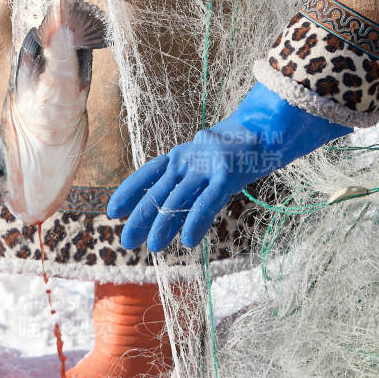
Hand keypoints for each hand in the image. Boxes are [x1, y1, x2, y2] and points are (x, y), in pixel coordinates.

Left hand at [106, 82, 347, 251]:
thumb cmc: (233, 152)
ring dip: (163, 225)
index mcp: (180, 155)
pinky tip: (187, 242)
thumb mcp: (203, 162)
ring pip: (178, 199)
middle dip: (140, 217)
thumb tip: (166, 208)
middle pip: (157, 191)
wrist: (266, 131)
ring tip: (152, 246)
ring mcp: (207, 165)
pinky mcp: (226, 175)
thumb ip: (186, 180)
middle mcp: (188, 158)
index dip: (128, 192)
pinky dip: (195, 223)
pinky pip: (207, 203)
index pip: (147, 173)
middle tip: (126, 241)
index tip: (111, 211)